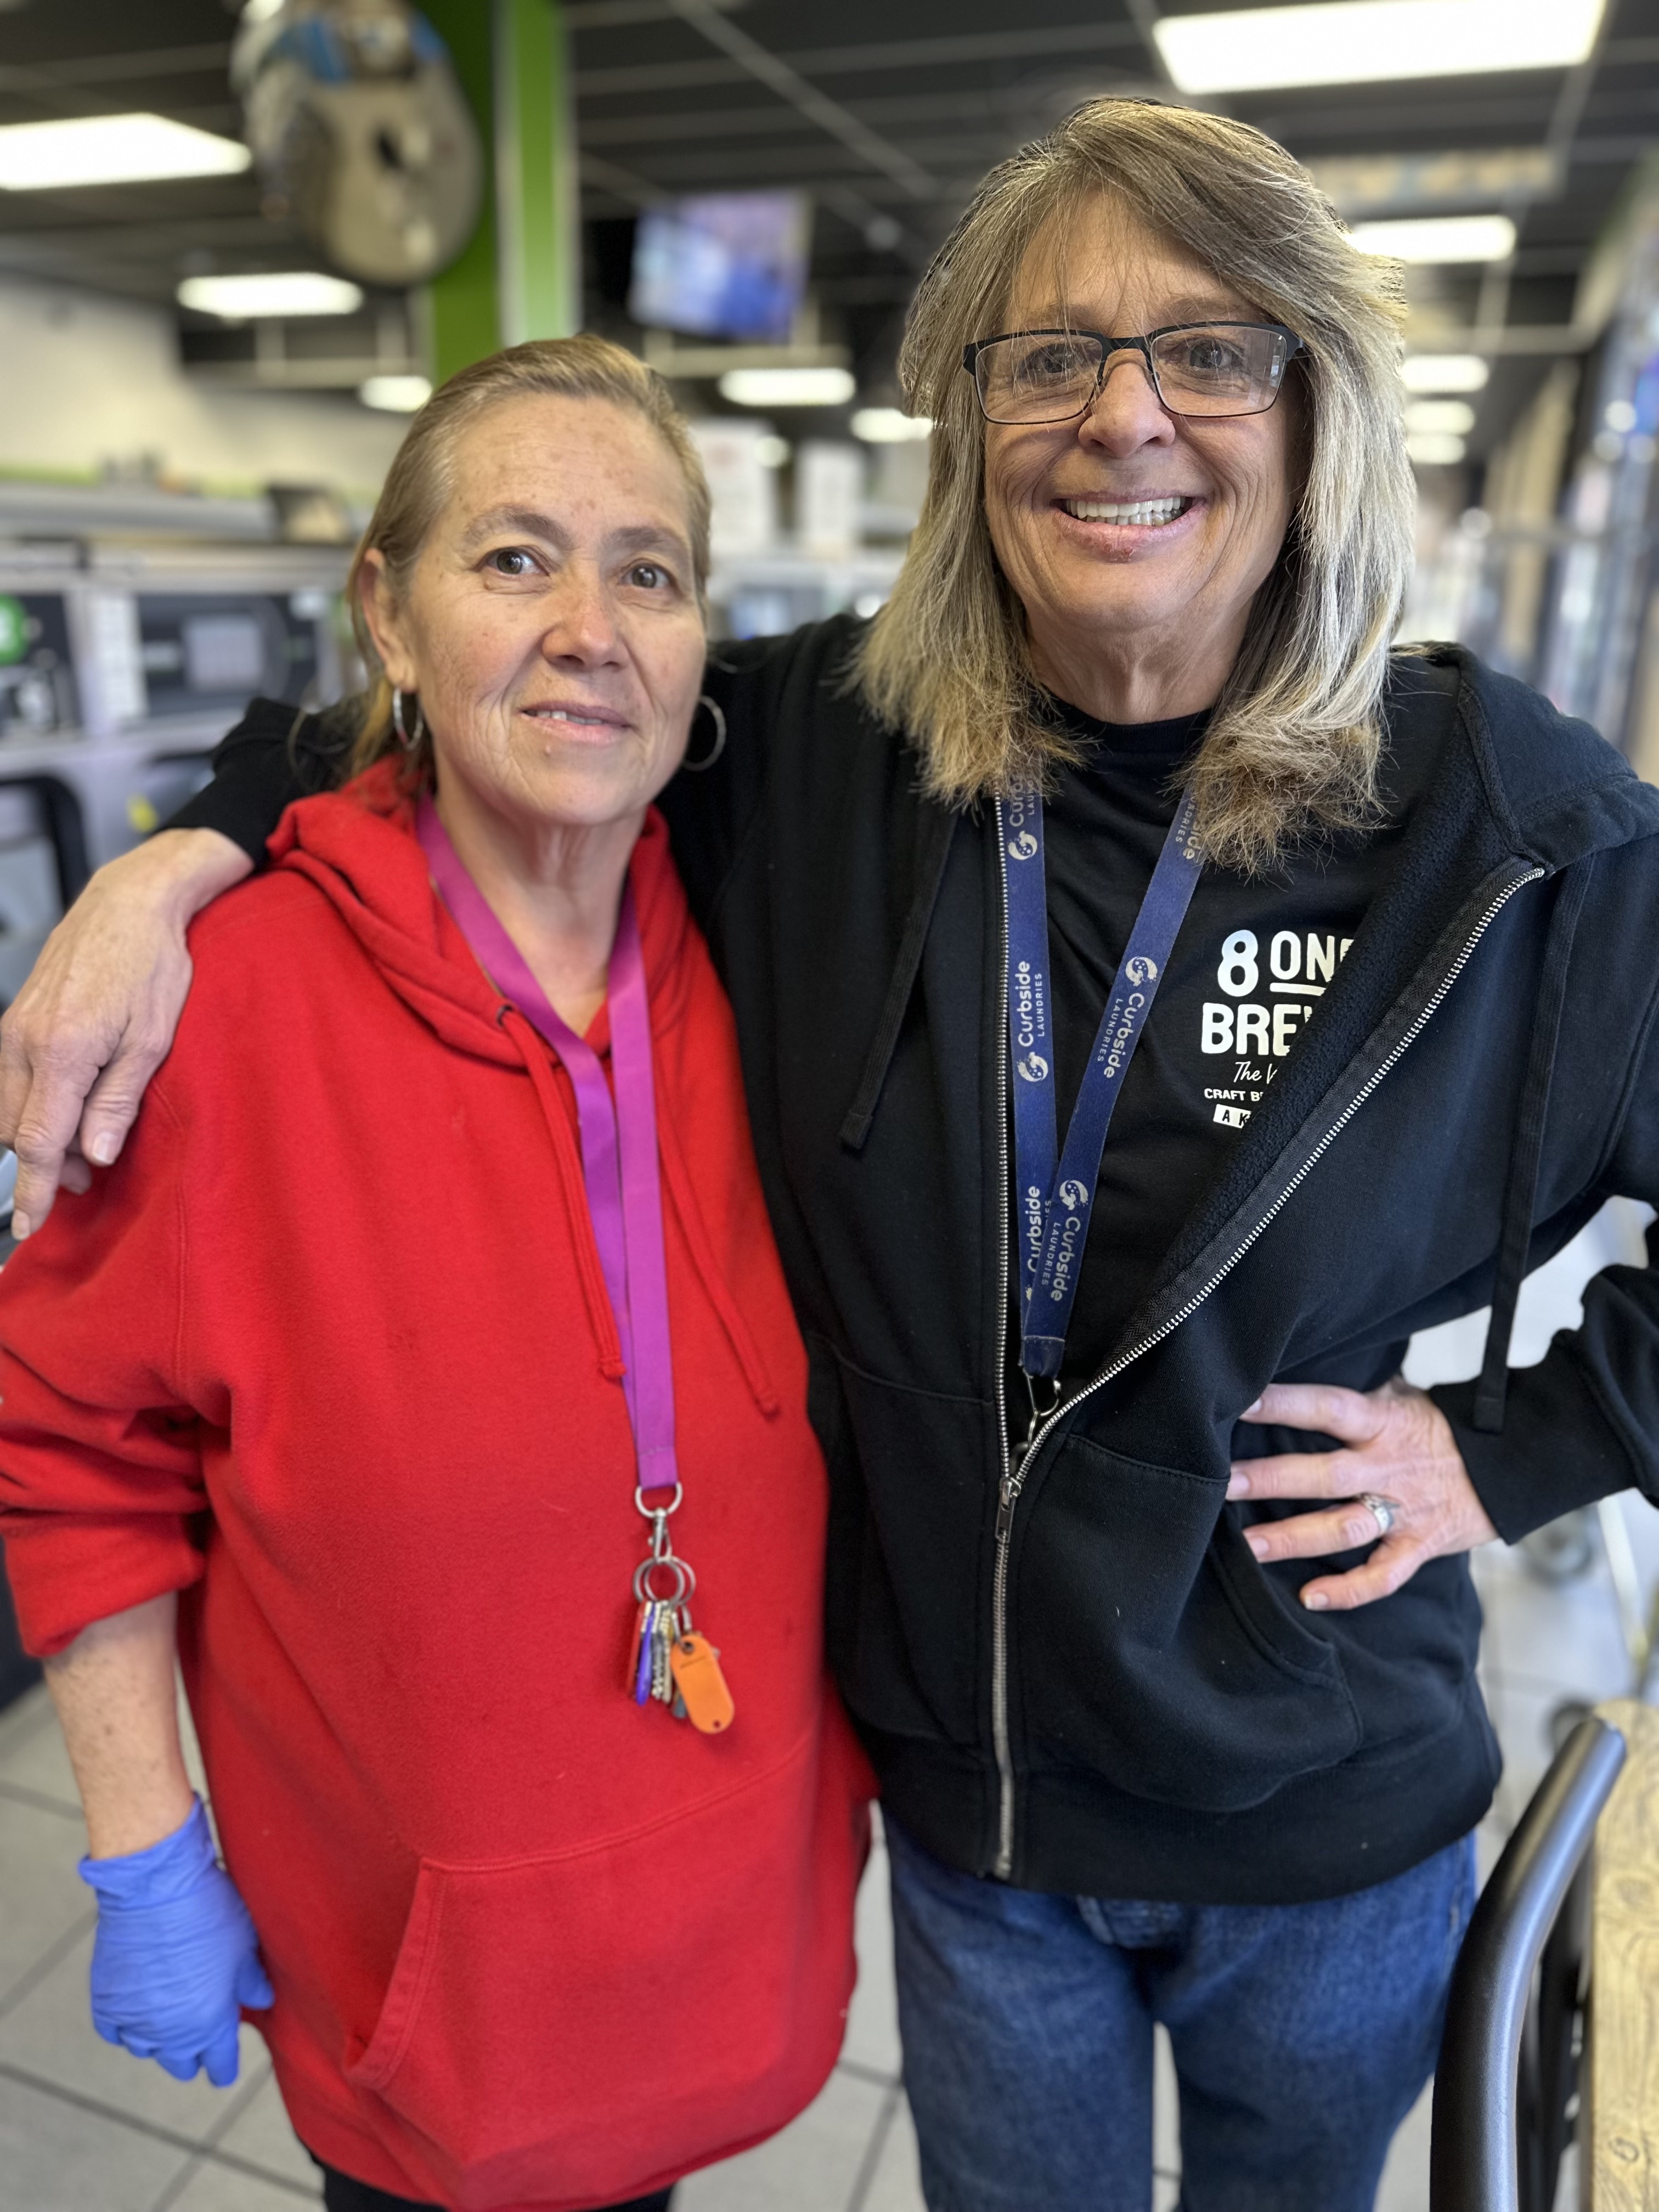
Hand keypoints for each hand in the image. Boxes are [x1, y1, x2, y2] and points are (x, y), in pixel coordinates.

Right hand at [0, 829, 249, 1237]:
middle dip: (39, 1165)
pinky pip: (9, 1077)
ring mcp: (14, 1026)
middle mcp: (25, 1041)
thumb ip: (119, 1101)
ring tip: (81, 1145)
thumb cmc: (152, 967)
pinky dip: (32, 1103)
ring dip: (36, 1134)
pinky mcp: (16, 1016)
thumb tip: (92, 1156)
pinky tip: (67, 1106)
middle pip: (13, 1128)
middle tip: (83, 1178)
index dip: (30, 1189)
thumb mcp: (153, 1040)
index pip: (35, 1140)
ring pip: (6, 1105)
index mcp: (63, 1052)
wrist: (128, 903)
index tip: (26, 1225)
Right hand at [79, 1798, 272, 2086]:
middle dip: (193, 2055)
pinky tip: (138, 2011)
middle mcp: (169, 2032)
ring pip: (146, 2049)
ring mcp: (133, 2019)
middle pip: (180, 2064)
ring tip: (170, 2017)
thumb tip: (263, 2000)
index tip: (225, 2067)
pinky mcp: (105, 2002)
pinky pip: (115, 2032)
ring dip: (159, 2039)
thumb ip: (253, 1982)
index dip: (224, 2066)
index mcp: (209, 2022)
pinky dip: (126, 2026)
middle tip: (200, 2035)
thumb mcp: (244, 1945)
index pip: (219, 2065)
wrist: (154, 1887)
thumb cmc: (208, 1912)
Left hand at [1229, 1376, 1496, 1611]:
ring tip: (1248, 1545)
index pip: (1326, 1407)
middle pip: (1323, 1474)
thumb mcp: (1404, 1396)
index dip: (1284, 1403)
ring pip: (1343, 1527)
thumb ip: (1360, 1387)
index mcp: (1382, 1422)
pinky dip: (1349, 1590)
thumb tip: (1311, 1357)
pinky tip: (1309, 1597)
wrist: (1510, 1465)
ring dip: (1294, 1538)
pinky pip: (1382, 1575)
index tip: (1238, 1401)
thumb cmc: (1441, 1427)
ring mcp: (1404, 1510)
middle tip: (1223, 1484)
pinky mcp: (1419, 1546)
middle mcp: (1387, 1467)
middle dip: (1270, 1480)